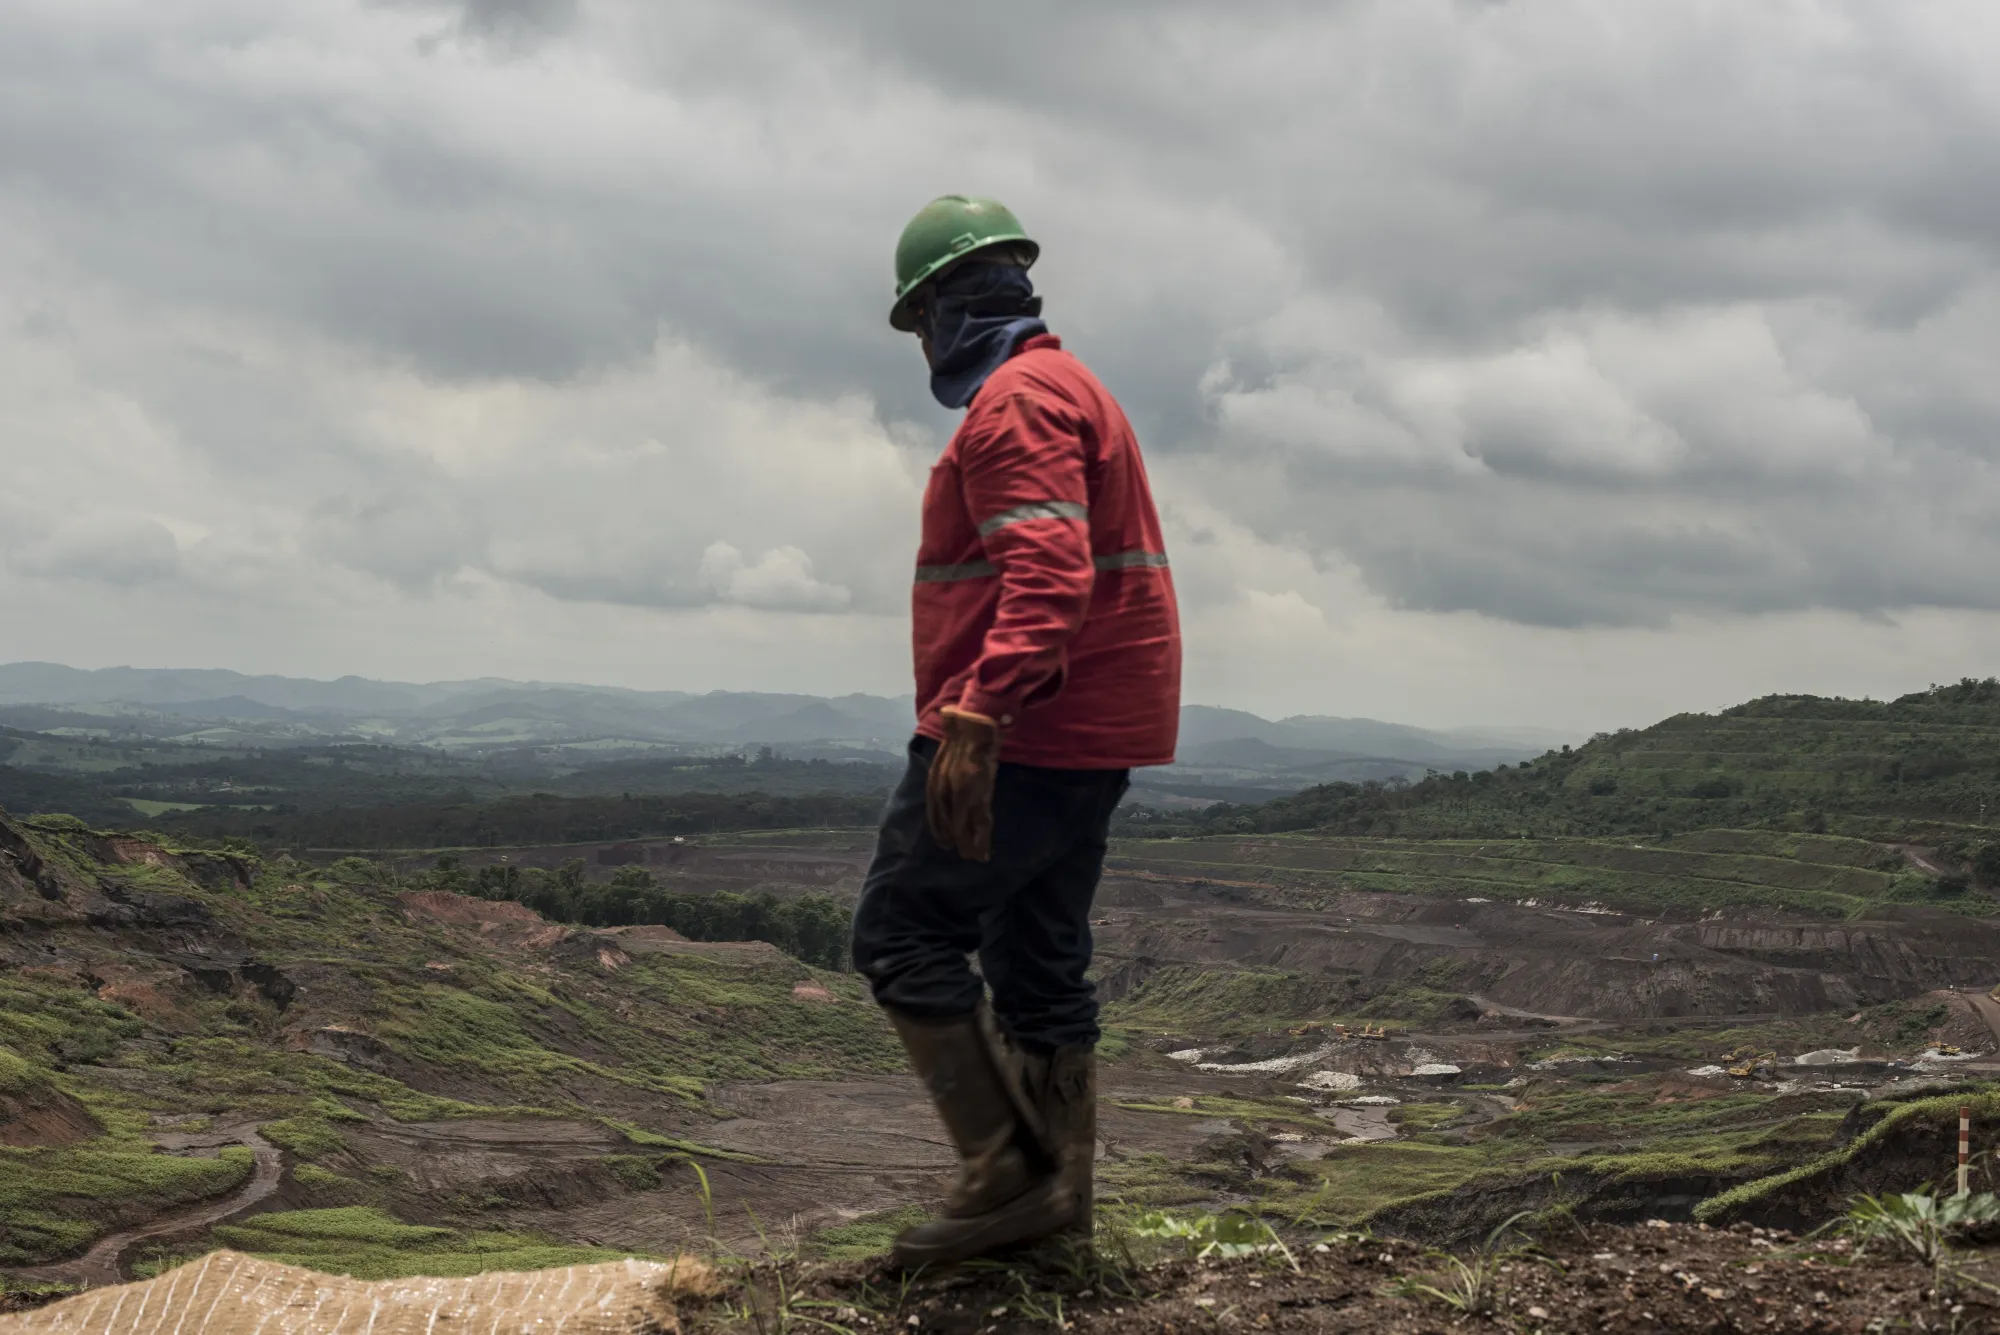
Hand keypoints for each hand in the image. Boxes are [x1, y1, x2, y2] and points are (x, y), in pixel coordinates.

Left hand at [927, 707, 1001, 860]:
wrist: (974, 728)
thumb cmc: (962, 740)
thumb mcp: (945, 761)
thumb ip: (945, 777)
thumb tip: (948, 786)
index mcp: (934, 785)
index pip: (936, 816)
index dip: (941, 831)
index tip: (946, 842)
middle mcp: (944, 794)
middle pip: (948, 826)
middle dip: (955, 841)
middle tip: (962, 853)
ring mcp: (961, 796)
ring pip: (964, 829)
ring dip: (970, 846)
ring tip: (975, 858)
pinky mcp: (978, 796)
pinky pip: (979, 824)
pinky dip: (981, 840)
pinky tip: (984, 852)